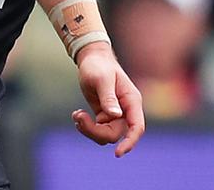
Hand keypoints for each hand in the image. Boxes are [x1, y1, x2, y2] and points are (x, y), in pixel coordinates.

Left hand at [72, 42, 144, 156]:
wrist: (91, 59)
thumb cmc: (98, 65)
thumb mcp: (101, 79)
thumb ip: (108, 97)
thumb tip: (115, 115)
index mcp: (131, 101)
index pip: (137, 127)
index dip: (130, 142)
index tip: (118, 154)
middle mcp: (126, 110)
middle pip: (116, 134)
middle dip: (95, 131)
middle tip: (78, 117)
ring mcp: (116, 114)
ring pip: (105, 136)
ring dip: (88, 130)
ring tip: (76, 115)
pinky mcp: (105, 116)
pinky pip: (98, 131)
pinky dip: (86, 127)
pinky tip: (77, 114)